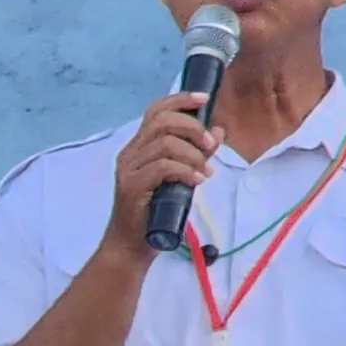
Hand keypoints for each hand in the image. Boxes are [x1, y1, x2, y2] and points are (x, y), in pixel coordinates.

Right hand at [102, 91, 223, 261]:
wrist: (132, 246)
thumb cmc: (155, 213)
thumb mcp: (182, 177)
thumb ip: (198, 154)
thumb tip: (218, 131)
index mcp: (139, 148)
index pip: (156, 111)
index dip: (181, 99)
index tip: (205, 100)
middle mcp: (130, 154)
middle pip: (161, 121)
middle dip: (193, 128)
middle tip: (210, 146)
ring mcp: (128, 170)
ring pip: (164, 143)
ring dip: (193, 154)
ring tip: (204, 170)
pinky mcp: (132, 187)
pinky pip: (163, 167)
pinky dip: (186, 171)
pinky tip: (197, 181)